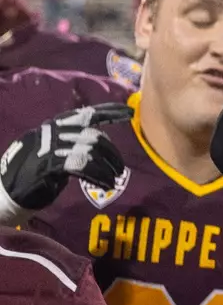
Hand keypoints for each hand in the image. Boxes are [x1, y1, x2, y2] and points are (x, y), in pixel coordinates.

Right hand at [0, 103, 129, 224]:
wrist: (5, 193)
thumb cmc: (31, 174)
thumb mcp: (52, 151)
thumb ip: (72, 142)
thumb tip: (99, 140)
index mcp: (53, 126)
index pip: (85, 114)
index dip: (109, 112)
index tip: (128, 112)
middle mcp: (51, 132)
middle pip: (93, 136)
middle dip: (112, 153)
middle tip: (119, 169)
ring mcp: (48, 147)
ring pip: (91, 151)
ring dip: (108, 167)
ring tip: (114, 179)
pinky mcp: (48, 165)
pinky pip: (83, 166)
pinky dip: (99, 176)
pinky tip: (106, 185)